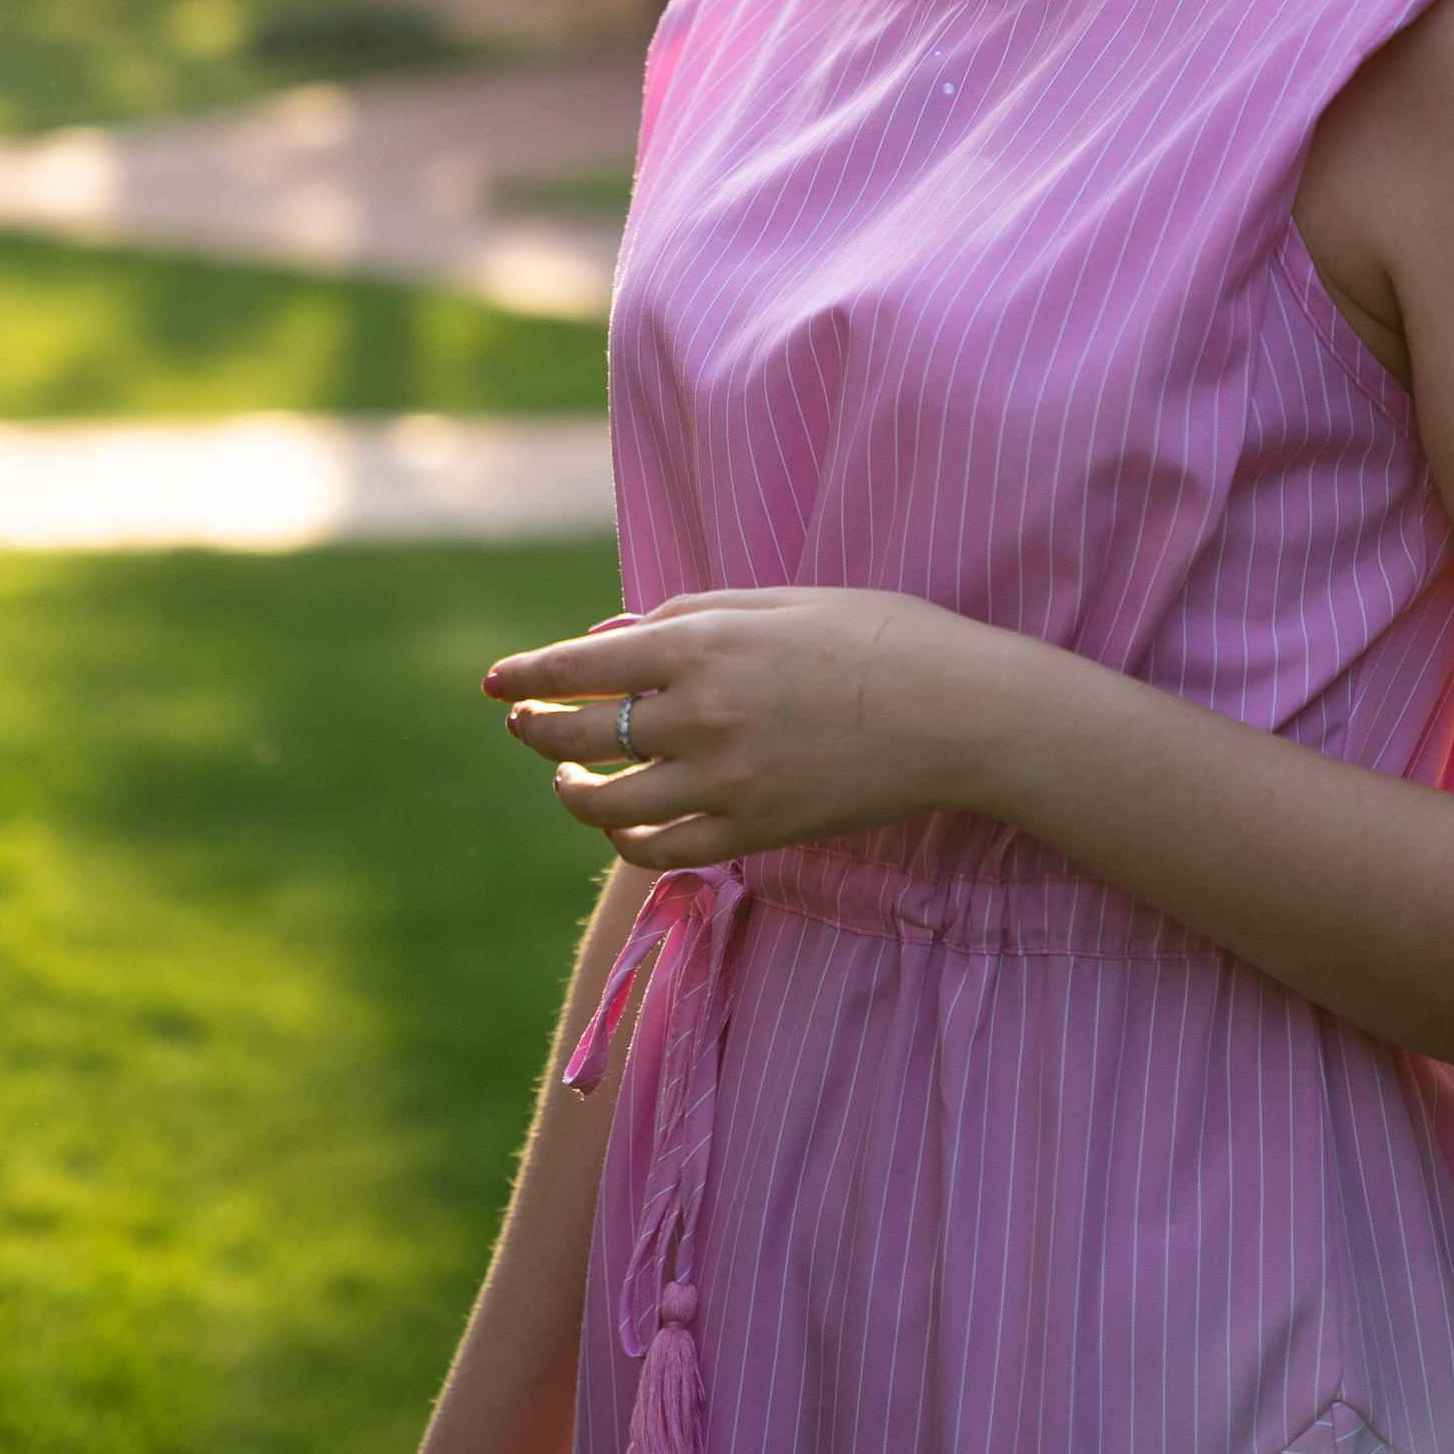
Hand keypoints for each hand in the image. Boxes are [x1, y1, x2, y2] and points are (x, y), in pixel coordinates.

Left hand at [482, 590, 1011, 865]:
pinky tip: (624, 822)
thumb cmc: (876, 635)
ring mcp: (723, 782)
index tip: (495, 682)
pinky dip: (626, 840)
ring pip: (607, 804)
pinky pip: (661, 852)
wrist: (958, 712)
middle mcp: (699, 716)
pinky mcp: (752, 834)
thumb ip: (685, 618)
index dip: (526, 675)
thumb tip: (609, 640)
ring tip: (567, 777)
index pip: (578, 666)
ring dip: (572, 790)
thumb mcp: (777, 601)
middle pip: (579, 733)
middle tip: (524, 724)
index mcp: (702, 644)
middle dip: (537, 729)